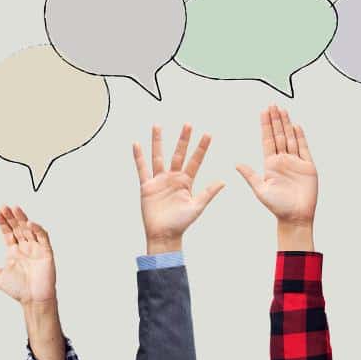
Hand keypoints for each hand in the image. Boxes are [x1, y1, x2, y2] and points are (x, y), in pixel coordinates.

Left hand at [0, 206, 55, 304]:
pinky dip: (37, 229)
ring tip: (15, 209)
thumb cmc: (17, 289)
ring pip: (30, 229)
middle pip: (18, 228)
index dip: (2, 223)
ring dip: (23, 219)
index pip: (8, 233)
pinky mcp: (46, 252)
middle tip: (4, 207)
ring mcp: (36, 249)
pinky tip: (29, 224)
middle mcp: (26, 248)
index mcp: (14, 251)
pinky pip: (43, 237)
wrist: (33, 299)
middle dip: (12, 217)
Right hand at [133, 124, 224, 254]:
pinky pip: (142, 169)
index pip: (195, 160)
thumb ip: (208, 193)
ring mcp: (160, 180)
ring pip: (158, 156)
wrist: (164, 235)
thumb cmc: (181, 223)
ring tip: (157, 125)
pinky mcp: (147, 186)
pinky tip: (137, 145)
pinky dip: (139, 157)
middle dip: (183, 139)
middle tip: (188, 124)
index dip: (201, 147)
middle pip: (178, 153)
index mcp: (186, 181)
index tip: (208, 134)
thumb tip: (223, 182)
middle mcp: (173, 177)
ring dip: (158, 141)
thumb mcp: (197, 207)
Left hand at [236, 105, 316, 250]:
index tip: (263, 111)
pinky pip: (304, 148)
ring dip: (286, 124)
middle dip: (275, 120)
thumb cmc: (277, 206)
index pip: (267, 139)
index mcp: (270, 164)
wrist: (295, 217)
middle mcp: (283, 160)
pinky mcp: (308, 166)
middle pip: (279, 135)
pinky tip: (296, 126)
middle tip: (272, 104)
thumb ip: (250, 175)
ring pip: (290, 138)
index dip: (266, 125)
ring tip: (283, 110)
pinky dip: (300, 137)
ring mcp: (296, 162)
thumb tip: (235, 163)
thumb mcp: (260, 190)